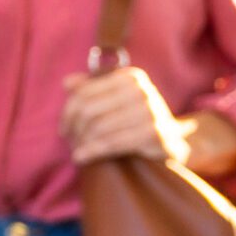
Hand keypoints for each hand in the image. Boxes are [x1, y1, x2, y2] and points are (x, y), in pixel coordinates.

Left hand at [60, 65, 189, 165]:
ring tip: (77, 151)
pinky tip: (80, 158)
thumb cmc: (136, 121)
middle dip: (74, 128)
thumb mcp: (116, 102)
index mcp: (130, 77)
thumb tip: (66, 83)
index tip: (63, 129)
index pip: (85, 92)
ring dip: (82, 142)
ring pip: (99, 127)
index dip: (68, 112)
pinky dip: (92, 151)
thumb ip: (91, 90)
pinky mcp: (154, 133)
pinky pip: (112, 143)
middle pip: (89, 110)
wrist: (171, 142)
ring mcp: (150, 111)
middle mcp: (141, 90)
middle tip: (70, 142)